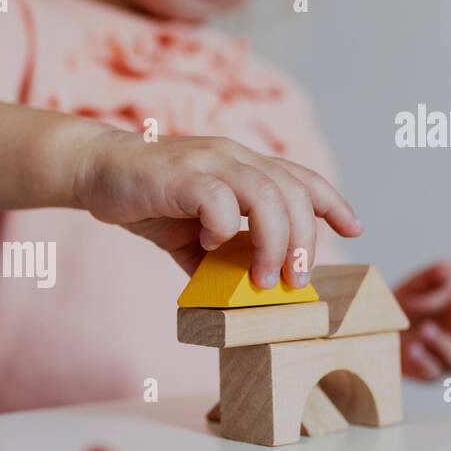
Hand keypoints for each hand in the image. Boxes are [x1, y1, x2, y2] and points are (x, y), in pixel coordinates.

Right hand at [75, 130, 362, 284]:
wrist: (95, 171)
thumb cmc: (146, 198)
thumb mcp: (190, 230)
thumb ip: (218, 254)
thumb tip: (239, 293)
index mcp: (240, 165)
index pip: (299, 177)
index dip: (331, 201)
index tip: (354, 228)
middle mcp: (231, 157)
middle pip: (290, 192)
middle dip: (303, 241)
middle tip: (295, 281)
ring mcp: (207, 163)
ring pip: (264, 194)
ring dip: (273, 242)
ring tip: (264, 278)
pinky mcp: (178, 176)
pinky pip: (217, 199)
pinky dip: (223, 226)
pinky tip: (209, 242)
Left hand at [394, 261, 450, 380]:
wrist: (376, 328)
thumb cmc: (407, 305)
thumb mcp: (416, 287)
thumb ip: (432, 278)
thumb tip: (448, 267)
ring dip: (449, 347)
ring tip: (427, 329)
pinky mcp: (428, 372)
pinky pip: (433, 373)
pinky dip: (425, 361)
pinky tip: (414, 349)